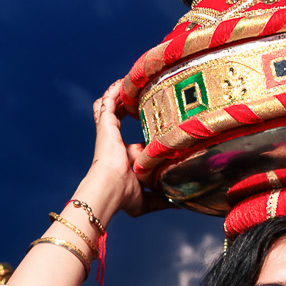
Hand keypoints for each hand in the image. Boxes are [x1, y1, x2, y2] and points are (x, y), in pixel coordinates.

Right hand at [81, 80, 156, 218]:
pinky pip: (107, 102)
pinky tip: (122, 82)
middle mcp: (112, 140)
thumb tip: (179, 203)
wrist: (112, 188)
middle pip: (114, 116)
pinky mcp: (105, 125)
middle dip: (123, 104)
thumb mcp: (147, 198)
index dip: (132, 125)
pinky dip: (114, 92)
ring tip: (128, 83)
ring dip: (117, 94)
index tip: (145, 119)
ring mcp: (107, 131)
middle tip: (136, 94)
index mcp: (120, 153)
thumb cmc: (124, 195)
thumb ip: (161, 198)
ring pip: (107, 106)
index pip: (122, 135)